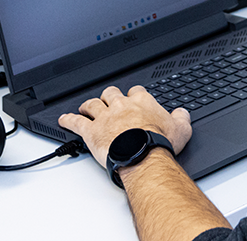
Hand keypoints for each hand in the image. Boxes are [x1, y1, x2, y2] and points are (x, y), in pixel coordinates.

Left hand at [58, 85, 191, 167]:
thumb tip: (182, 113)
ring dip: (88, 105)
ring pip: (92, 104)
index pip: (135, 91)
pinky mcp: (91, 131)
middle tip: (107, 101)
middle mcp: (121, 105)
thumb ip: (182, 118)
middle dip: (108, 96)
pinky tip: (63, 119)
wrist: (142, 155)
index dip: (132, 95)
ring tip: (85, 107)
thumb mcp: (181, 129)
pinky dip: (69, 120)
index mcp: (142, 101)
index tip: (132, 99)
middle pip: (111, 93)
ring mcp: (105, 117)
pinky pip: (76, 122)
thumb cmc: (159, 143)